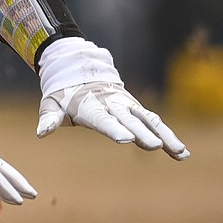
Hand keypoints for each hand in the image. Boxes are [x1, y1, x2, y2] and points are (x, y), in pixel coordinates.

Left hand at [37, 82, 189, 159]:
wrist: (78, 70)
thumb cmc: (63, 94)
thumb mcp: (51, 103)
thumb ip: (48, 118)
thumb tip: (41, 132)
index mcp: (90, 104)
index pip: (103, 118)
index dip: (114, 128)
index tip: (126, 139)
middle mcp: (112, 103)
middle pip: (129, 119)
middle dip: (142, 133)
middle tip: (155, 146)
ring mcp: (126, 104)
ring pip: (148, 119)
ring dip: (164, 135)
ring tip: (180, 152)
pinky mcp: (135, 107)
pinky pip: (154, 121)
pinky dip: (168, 135)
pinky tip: (181, 152)